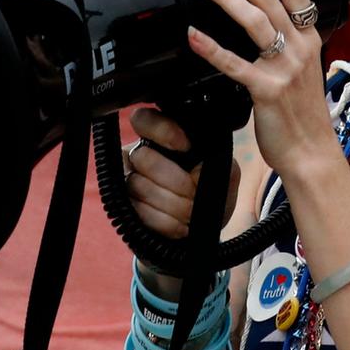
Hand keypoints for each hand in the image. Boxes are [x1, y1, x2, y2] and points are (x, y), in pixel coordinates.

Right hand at [126, 107, 241, 299]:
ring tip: (190, 213)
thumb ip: (217, 163)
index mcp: (160, 138)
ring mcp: (126, 181)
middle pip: (142, 157)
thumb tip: (198, 170)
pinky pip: (138, 211)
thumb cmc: (209, 194)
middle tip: (193, 193)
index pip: (144, 119)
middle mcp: (137, 155)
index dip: (163, 131)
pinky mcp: (124, 209)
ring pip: (138, 185)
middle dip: (175, 180)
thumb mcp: (224, 174)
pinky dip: (165, 222)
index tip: (187, 147)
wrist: (200, 230)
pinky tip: (180, 225)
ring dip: (172, 204)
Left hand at [186, 0, 342, 180]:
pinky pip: (234, 65)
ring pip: (254, 21)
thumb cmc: (302, 115)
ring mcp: (285, 69)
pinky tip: (193, 35)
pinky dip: (212, 48)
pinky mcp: (267, 91)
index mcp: (309, 39)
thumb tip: (262, 23)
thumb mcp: (303, 70)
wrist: (312, 155)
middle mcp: (300, 48)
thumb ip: (287, 44)